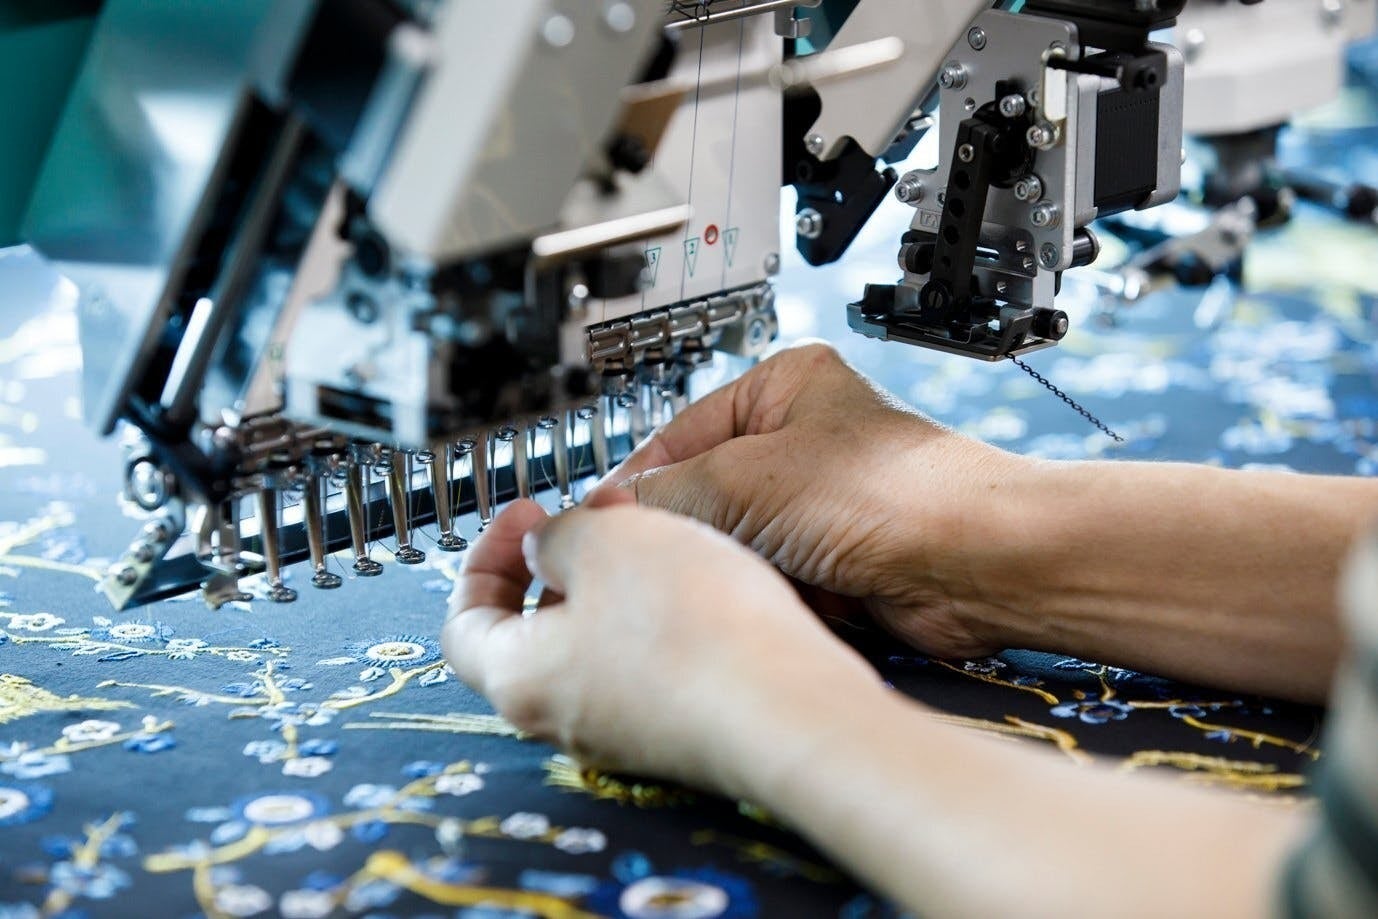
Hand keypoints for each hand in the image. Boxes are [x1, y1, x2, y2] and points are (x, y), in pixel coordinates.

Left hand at [441, 492, 881, 796]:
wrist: (791, 707)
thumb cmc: (690, 626)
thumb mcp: (604, 541)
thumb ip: (556, 537)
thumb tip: (545, 549)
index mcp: (519, 676)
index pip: (463, 621)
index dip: (486, 557)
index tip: (524, 515)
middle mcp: (562, 717)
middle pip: (531, 631)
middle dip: (558, 559)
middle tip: (594, 513)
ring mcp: (622, 731)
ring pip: (593, 643)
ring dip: (610, 582)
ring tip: (652, 533)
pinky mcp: (677, 732)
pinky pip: (645, 665)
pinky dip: (652, 615)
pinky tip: (695, 579)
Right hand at [599, 341, 1031, 658]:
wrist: (973, 565)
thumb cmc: (889, 495)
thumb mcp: (744, 479)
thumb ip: (666, 494)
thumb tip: (608, 514)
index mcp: (782, 388)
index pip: (678, 435)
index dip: (637, 484)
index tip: (599, 525)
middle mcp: (801, 442)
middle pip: (704, 494)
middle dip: (692, 531)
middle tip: (662, 558)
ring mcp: (819, 504)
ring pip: (735, 545)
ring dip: (734, 566)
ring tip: (736, 575)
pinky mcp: (833, 560)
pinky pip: (769, 579)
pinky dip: (765, 592)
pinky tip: (772, 595)